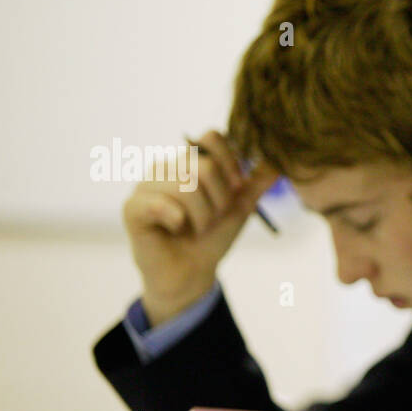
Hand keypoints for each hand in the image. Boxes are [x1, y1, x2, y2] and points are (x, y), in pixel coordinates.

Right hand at [124, 130, 278, 325]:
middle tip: (211, 219)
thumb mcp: (240, 208)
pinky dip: (178, 221)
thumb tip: (278, 162)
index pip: (212, 137)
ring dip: (201, 217)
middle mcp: (166, 167)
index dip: (231, 165)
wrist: (192, 273)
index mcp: (190, 161)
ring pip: (186, 186)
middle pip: (203, 165)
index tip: (236, 191)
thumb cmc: (211, 238)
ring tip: (194, 229)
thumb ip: (256, 183)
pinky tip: (175, 229)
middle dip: (219, 200)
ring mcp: (146, 185)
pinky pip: (161, 204)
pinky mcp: (132, 208)